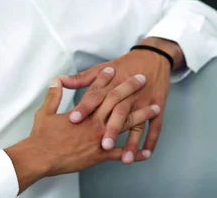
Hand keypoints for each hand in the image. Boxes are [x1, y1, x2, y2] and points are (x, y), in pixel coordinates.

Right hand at [9, 69, 156, 183]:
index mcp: (83, 111)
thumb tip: (57, 81)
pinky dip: (135, 153)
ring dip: (142, 115)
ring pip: (126, 124)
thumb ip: (54, 95)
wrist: (41, 157)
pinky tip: (146, 152)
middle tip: (142, 78)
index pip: (96, 89)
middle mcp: (94, 122)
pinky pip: (122, 153)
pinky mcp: (101, 154)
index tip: (113, 68)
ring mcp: (100, 138)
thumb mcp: (45, 112)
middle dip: (130, 88)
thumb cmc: (42, 136)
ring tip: (155, 107)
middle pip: (117, 100)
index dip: (104, 77)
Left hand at [60, 38, 182, 163]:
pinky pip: (155, 125)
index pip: (96, 96)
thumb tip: (59, 80)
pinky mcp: (157, 105)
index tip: (74, 119)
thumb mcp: (101, 68)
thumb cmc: (123, 65)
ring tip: (126, 158)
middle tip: (103, 145)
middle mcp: (128, 93)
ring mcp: (143, 100)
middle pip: (119, 111)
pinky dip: (151, 139)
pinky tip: (146, 153)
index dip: (85, 107)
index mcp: (112, 83)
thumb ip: (80, 78)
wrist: (152, 57)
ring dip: (133, 141)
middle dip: (111, 129)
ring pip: (138, 122)